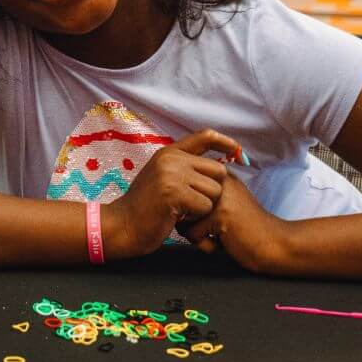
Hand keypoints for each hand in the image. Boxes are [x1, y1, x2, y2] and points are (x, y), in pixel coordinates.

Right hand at [102, 129, 237, 257]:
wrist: (123, 225)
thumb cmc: (146, 206)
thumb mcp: (162, 176)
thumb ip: (184, 167)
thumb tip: (220, 164)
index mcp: (169, 152)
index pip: (205, 136)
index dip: (226, 142)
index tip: (238, 151)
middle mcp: (171, 159)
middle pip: (218, 170)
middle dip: (212, 190)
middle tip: (193, 202)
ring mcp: (171, 175)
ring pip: (214, 190)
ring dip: (204, 206)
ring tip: (183, 210)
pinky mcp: (173, 193)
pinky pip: (205, 205)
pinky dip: (196, 217)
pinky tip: (179, 217)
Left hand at [178, 175, 292, 272]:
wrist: (275, 245)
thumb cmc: (245, 230)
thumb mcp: (224, 205)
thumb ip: (201, 197)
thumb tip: (171, 201)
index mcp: (219, 175)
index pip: (182, 190)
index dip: (191, 212)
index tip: (215, 218)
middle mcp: (218, 181)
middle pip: (180, 204)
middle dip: (191, 224)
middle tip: (217, 229)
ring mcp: (219, 196)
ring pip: (183, 220)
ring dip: (198, 235)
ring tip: (221, 235)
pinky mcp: (220, 214)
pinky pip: (192, 235)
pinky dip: (205, 245)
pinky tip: (225, 242)